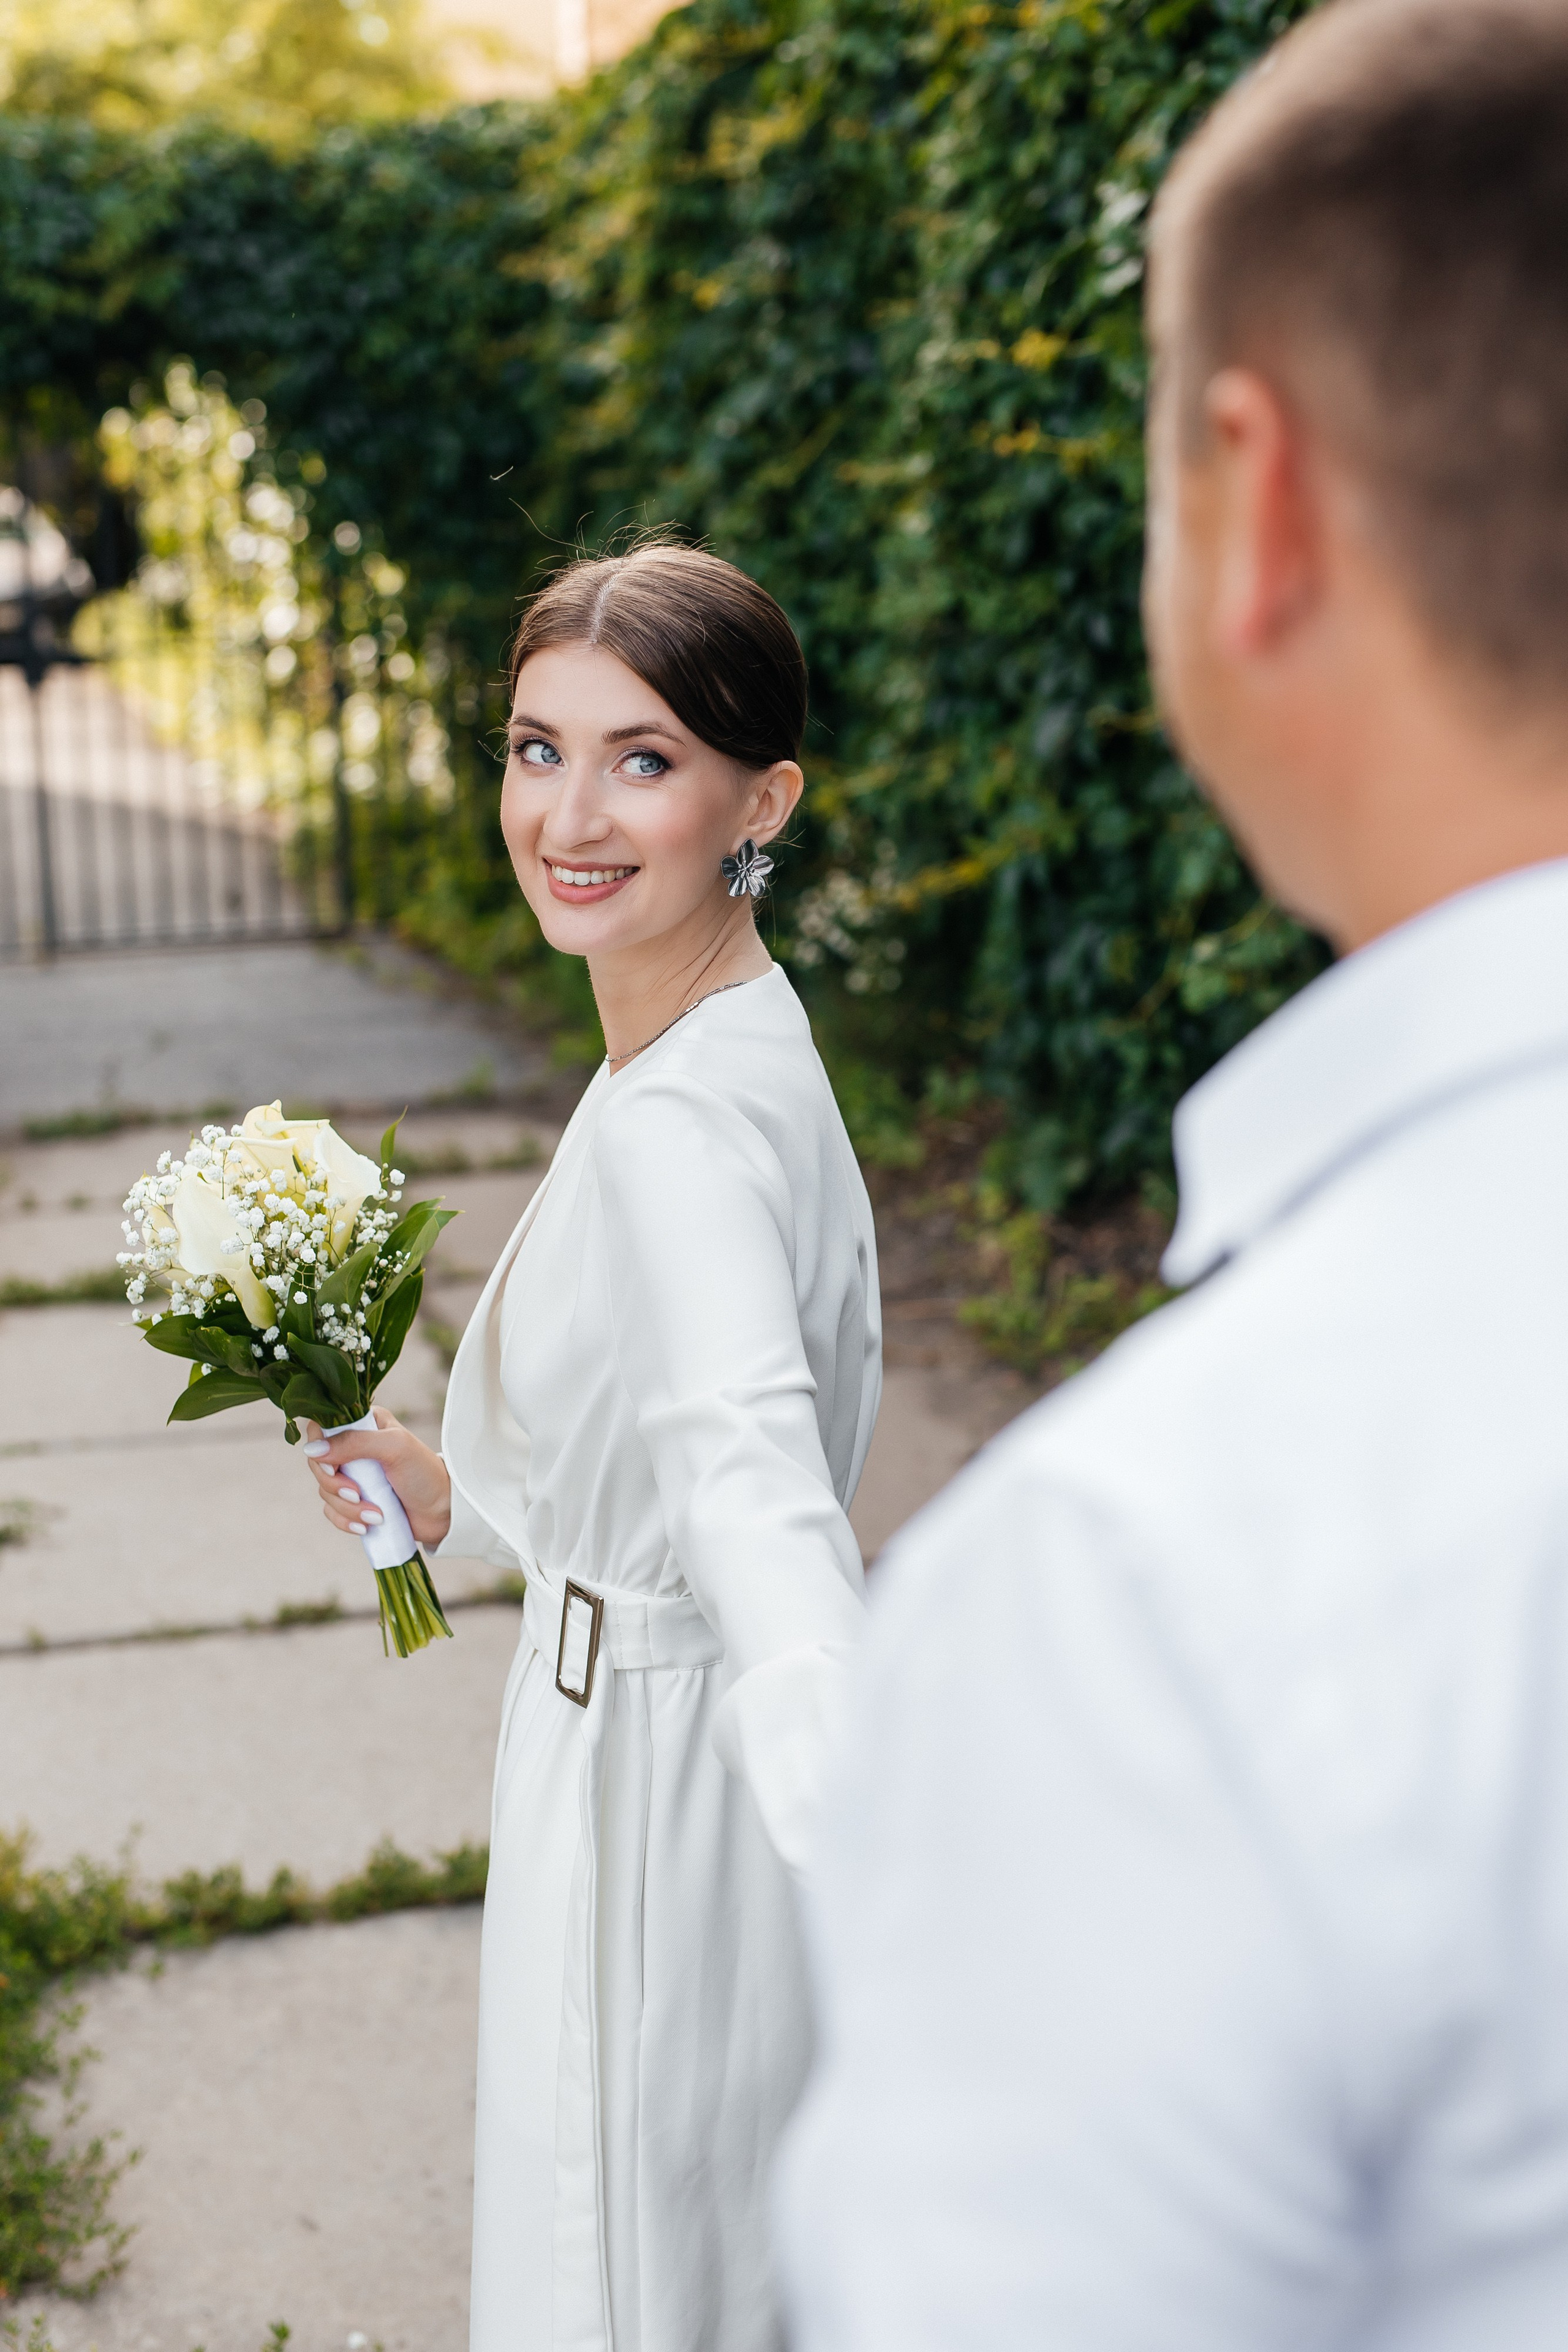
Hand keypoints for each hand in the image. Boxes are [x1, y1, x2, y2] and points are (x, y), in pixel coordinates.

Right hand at [300, 1407, 452, 1548]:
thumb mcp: (395, 1447)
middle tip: (358, 1495)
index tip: (333, 1466)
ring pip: (325, 1491)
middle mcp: (354, 1447)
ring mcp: (353, 1476)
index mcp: (364, 1425)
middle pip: (318, 1463)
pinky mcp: (354, 1502)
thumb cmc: (424, 1473)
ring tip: (377, 1515)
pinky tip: (367, 1526)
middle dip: (335, 1484)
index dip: (320, 1448)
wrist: (443, 1512)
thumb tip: (312, 1449)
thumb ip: (355, 1442)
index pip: (322, 1428)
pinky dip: (346, 1521)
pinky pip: (332, 1512)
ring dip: (348, 1508)